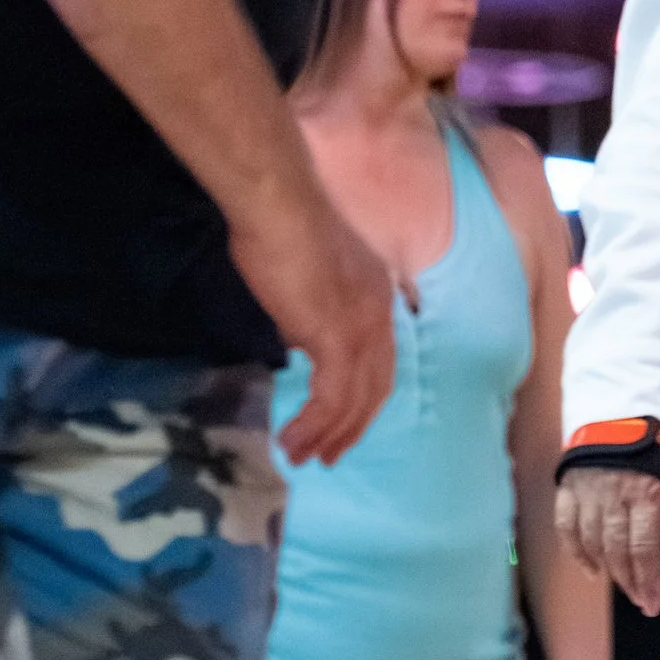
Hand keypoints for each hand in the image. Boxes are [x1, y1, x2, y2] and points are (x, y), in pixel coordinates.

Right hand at [230, 176, 396, 463]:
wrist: (279, 204)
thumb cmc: (280, 225)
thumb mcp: (304, 274)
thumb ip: (309, 305)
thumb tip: (297, 332)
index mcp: (376, 296)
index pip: (379, 359)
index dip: (363, 395)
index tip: (340, 420)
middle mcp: (380, 315)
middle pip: (376, 387)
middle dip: (352, 427)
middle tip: (328, 455)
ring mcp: (363, 328)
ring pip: (354, 400)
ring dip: (327, 434)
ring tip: (301, 456)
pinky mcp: (338, 339)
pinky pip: (332, 398)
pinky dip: (314, 424)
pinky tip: (293, 437)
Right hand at [554, 436, 659, 618]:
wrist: (625, 399)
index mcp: (645, 491)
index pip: (644, 549)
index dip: (648, 581)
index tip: (653, 604)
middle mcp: (612, 495)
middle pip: (618, 552)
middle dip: (630, 582)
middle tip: (642, 601)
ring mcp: (586, 491)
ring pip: (592, 543)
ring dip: (606, 570)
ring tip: (622, 584)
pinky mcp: (568, 486)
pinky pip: (565, 526)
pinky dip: (575, 551)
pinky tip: (589, 568)